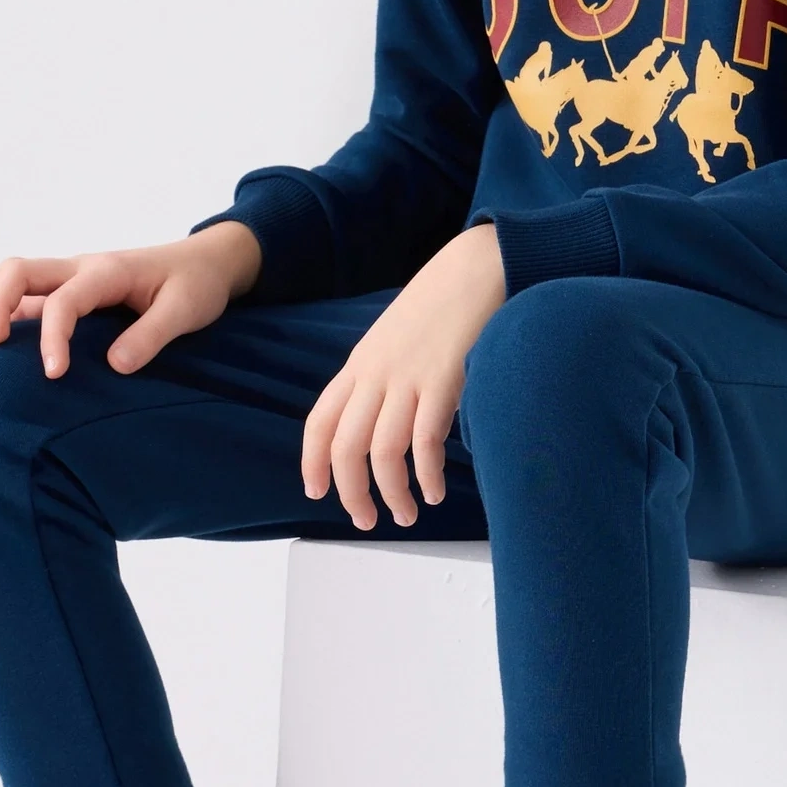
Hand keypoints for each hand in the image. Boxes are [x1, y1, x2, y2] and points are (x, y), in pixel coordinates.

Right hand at [0, 231, 253, 376]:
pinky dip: (8, 312)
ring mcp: (74, 278)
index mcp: (108, 271)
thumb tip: (114, 365)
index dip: (52, 337)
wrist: (207, 263)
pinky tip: (7, 345)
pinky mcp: (74, 291)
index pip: (64, 301)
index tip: (54, 374)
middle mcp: (83, 269)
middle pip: (18, 270)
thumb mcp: (186, 309)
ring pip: (16, 278)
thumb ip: (152, 335)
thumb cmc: (197, 283)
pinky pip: (29, 296)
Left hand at [301, 222, 506, 528]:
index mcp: (360, 363)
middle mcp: (376, 373)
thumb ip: (382, 375)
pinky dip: (427, 473)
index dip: (313, 462)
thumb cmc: (440, 302)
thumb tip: (383, 419)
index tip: (317, 492)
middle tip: (366, 519)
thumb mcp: (394, 337)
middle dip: (352, 492)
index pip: (320, 421)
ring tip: (406, 513)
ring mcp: (408, 376)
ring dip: (391, 492)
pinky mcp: (444, 379)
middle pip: (346, 446)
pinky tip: (433, 489)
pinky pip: (426, 440)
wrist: (474, 267)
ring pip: (383, 451)